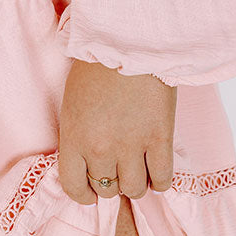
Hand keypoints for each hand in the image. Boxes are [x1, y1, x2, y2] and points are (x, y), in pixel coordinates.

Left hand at [58, 58, 177, 204]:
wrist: (130, 41)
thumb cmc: (98, 64)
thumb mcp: (73, 101)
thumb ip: (78, 135)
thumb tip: (89, 160)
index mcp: (74, 138)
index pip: (74, 187)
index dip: (84, 194)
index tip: (92, 190)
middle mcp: (100, 148)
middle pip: (106, 188)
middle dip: (111, 181)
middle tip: (118, 166)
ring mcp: (132, 146)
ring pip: (134, 189)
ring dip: (136, 182)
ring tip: (138, 167)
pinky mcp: (160, 138)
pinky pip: (162, 178)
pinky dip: (160, 181)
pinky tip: (157, 170)